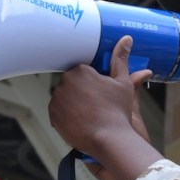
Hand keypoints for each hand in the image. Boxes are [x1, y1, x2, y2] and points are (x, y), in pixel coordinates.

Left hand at [48, 36, 160, 179]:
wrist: (109, 139)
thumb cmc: (117, 112)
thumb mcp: (123, 83)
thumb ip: (121, 60)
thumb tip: (126, 39)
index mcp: (80, 71)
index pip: (82, 72)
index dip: (92, 82)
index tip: (99, 92)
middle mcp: (64, 82)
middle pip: (72, 84)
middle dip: (81, 92)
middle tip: (96, 105)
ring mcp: (57, 99)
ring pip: (64, 98)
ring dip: (73, 103)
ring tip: (89, 114)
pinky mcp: (52, 115)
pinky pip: (58, 112)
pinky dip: (67, 116)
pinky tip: (80, 121)